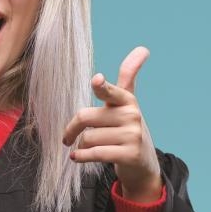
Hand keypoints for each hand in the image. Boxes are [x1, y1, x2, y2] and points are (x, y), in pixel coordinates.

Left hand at [62, 46, 162, 202]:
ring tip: (86, 149)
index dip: (102, 86)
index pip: (111, 91)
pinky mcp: (130, 154)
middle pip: (84, 117)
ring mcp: (133, 135)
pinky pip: (95, 153)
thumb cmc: (126, 129)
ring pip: (87, 138)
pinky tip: (77, 157)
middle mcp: (132, 115)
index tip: (97, 79)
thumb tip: (143, 48)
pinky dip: (81, 157)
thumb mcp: (126, 103)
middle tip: (67, 137)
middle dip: (71, 129)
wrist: (142, 163)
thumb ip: (127, 78)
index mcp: (126, 100)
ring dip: (80, 146)